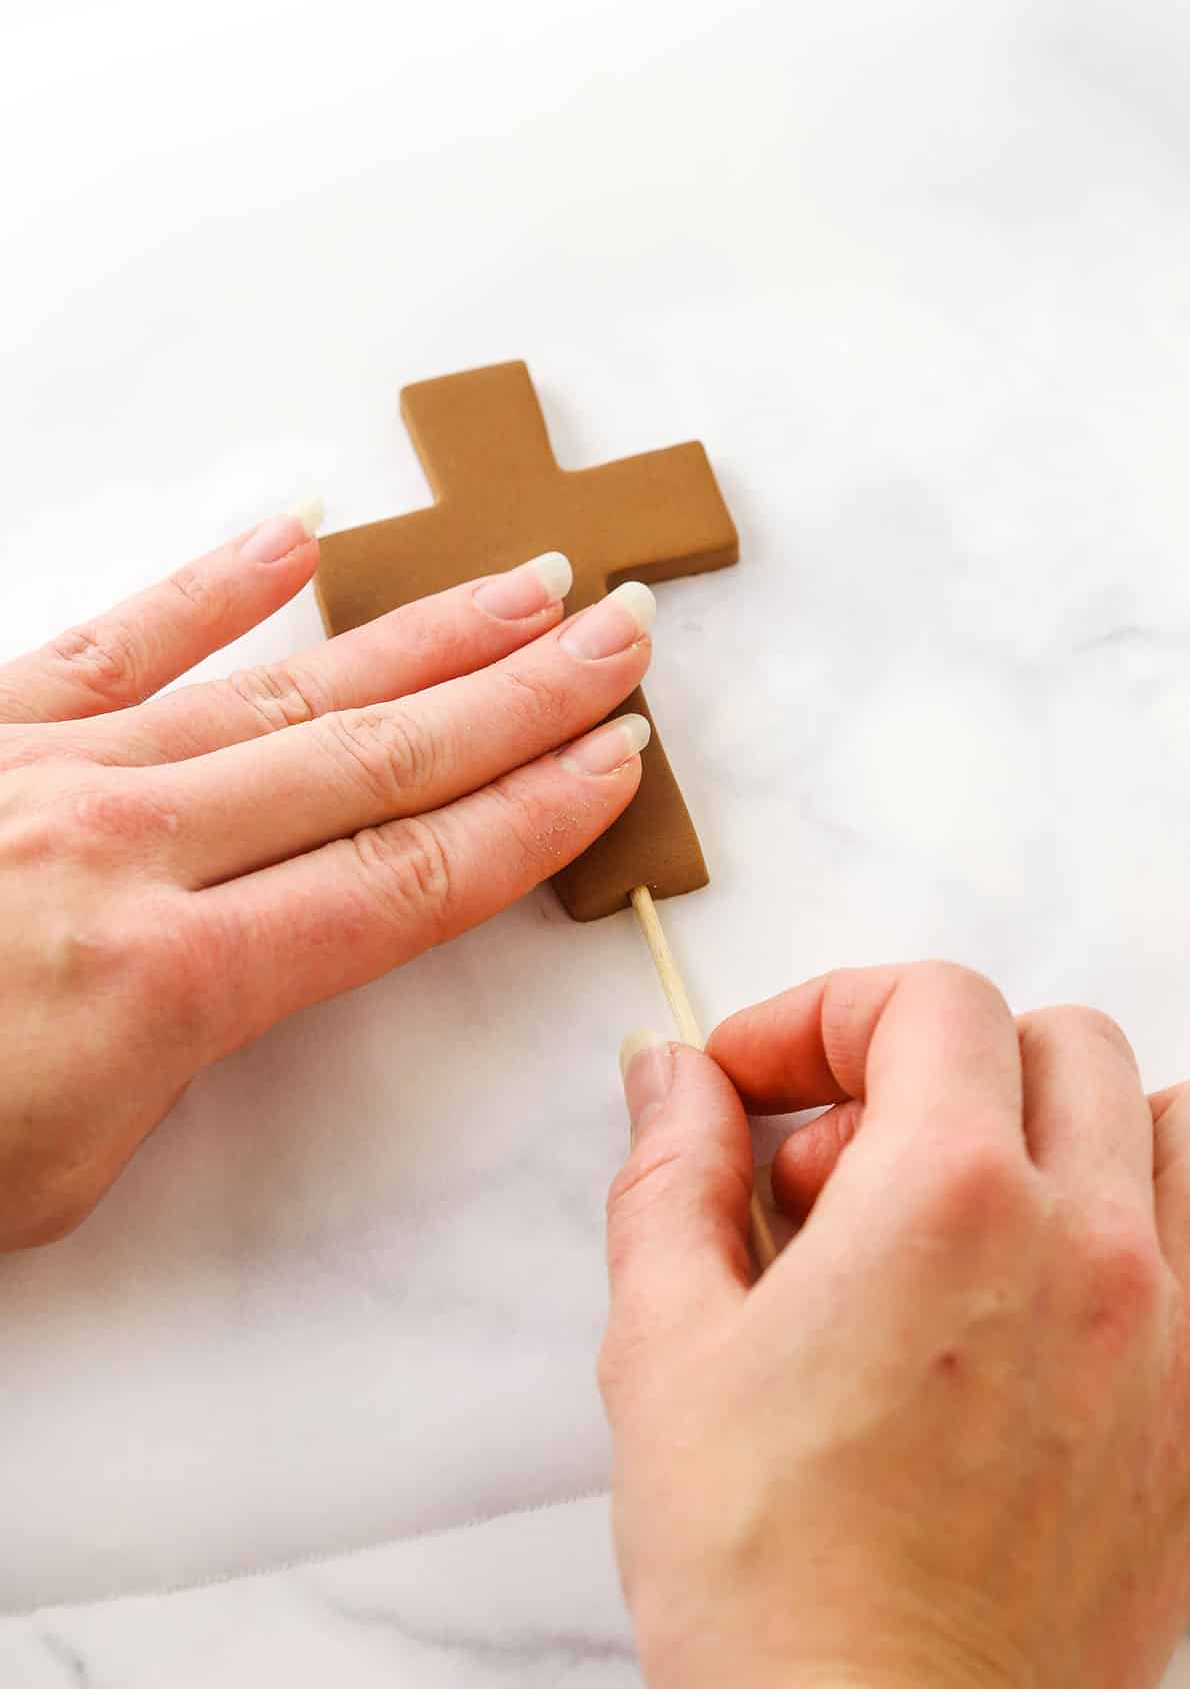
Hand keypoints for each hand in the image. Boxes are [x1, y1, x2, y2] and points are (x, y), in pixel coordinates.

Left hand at [0, 510, 653, 1248]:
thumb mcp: (65, 1171)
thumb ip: (180, 1049)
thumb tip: (236, 958)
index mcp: (171, 982)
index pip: (404, 884)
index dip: (526, 821)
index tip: (614, 766)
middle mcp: (132, 850)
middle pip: (376, 760)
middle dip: (516, 697)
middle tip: (619, 632)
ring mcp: (53, 769)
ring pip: (279, 687)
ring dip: (416, 632)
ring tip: (521, 581)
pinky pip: (113, 638)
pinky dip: (210, 586)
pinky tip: (294, 533)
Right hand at [600, 964, 1189, 1687]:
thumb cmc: (768, 1582)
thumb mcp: (666, 1346)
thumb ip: (671, 1173)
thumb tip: (670, 1075)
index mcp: (949, 1202)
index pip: (927, 1001)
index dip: (822, 1015)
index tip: (758, 1086)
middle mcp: (1088, 1247)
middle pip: (1045, 1041)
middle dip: (923, 1065)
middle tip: (836, 1168)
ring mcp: (1173, 1334)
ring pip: (1170, 1121)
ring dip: (1065, 1124)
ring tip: (963, 1207)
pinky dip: (1148, 1221)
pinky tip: (1048, 1294)